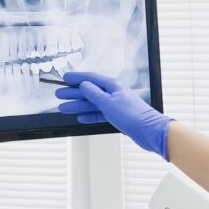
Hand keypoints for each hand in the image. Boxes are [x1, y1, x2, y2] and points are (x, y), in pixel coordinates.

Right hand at [55, 73, 170, 157]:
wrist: (149, 131)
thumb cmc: (133, 114)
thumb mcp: (109, 102)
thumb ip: (94, 94)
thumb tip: (84, 85)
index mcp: (112, 86)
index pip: (90, 78)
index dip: (76, 78)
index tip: (64, 77)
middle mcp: (113, 94)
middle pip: (89, 92)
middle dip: (73, 93)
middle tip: (59, 94)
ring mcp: (114, 105)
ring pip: (91, 104)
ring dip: (77, 106)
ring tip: (63, 108)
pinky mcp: (116, 116)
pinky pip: (98, 114)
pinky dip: (89, 115)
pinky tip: (80, 117)